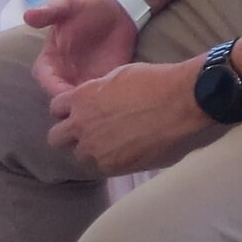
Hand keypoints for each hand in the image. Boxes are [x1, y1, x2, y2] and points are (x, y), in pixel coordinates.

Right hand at [27, 0, 141, 95]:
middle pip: (64, 97)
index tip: (66, 92)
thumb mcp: (67, 5)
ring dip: (92, 103)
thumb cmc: (86, 6)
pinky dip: (108, 98)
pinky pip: (103, 96)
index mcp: (49, 61)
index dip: (54, 88)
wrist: (118, 8)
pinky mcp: (105, 79)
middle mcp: (64, 74)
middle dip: (73, 102)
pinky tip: (117, 94)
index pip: (46, 81)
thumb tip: (27, 15)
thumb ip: (48, 11)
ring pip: (83, 100)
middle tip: (89, 102)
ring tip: (104, 99)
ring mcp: (85, 78)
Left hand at [45, 57, 210, 172]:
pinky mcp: (114, 166)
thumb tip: (98, 101)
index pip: (56, 108)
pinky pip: (103, 166)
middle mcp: (82, 126)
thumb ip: (100, 91)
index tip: (82, 110)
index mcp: (82, 99)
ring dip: (92, 148)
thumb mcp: (121, 75)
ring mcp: (97, 149)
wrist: (185, 101)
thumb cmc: (158, 81)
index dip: (69, 109)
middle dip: (70, 134)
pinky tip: (131, 149)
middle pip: (56, 138)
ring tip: (115, 142)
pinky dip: (113, 159)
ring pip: (80, 155)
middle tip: (92, 130)